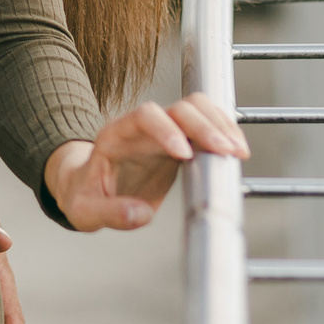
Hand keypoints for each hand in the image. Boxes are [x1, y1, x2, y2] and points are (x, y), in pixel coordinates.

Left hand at [43, 93, 246, 232]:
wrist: (88, 187)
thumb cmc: (84, 195)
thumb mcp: (85, 210)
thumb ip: (109, 212)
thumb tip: (141, 214)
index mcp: (116, 135)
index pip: (143, 117)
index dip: (165, 130)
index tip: (184, 155)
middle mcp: (143, 127)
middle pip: (178, 108)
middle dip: (203, 126)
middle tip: (225, 152)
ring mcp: (164, 131)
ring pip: (197, 109)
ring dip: (220, 125)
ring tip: (238, 151)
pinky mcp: (181, 142)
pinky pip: (206, 126)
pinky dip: (224, 133)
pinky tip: (237, 152)